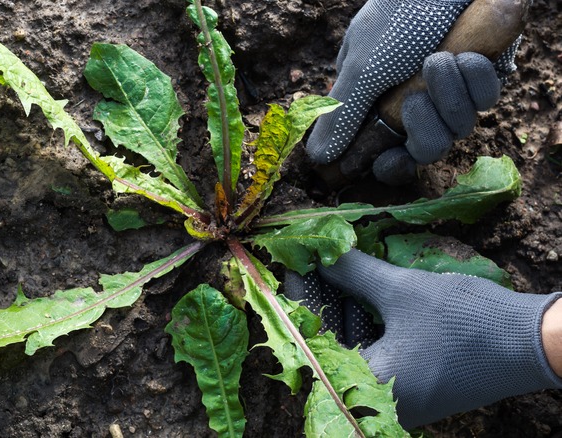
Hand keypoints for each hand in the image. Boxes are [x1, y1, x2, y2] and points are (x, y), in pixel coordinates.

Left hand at [285, 250, 561, 427]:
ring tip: (331, 267)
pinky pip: (375, 353)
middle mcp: (377, 401)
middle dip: (319, 299)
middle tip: (308, 260)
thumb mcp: (403, 291)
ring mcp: (397, 397)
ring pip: (352, 347)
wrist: (535, 345)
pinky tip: (359, 290)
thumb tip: (320, 253)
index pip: (311, 340)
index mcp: (368, 386)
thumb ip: (354, 274)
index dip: (297, 297)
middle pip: (329, 346)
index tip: (290, 263)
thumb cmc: (467, 322)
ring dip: (341, 308)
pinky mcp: (413, 387)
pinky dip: (365, 323)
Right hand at [306, 0, 515, 184]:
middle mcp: (414, 99)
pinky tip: (464, 53)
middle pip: (426, 147)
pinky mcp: (484, 75)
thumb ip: (342, 117)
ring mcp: (451, 89)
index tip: (390, 160)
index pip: (385, 151)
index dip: (390, 162)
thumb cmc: (399, 16)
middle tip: (413, 99)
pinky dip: (475, 77)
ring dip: (449, 92)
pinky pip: (486, 97)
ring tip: (439, 58)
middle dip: (423, 126)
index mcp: (378, 102)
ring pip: (458, 125)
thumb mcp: (363, 68)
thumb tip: (317, 158)